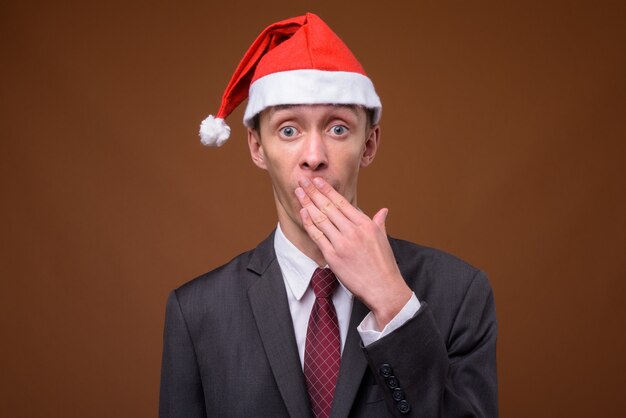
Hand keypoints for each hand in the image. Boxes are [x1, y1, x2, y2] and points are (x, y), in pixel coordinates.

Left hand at [295, 177, 412, 328]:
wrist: (383, 288)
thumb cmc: (384, 265)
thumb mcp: (383, 239)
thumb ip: (379, 222)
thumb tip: (383, 211)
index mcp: (366, 224)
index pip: (342, 203)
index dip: (327, 190)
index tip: (317, 181)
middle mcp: (353, 231)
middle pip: (328, 207)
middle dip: (313, 192)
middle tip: (302, 181)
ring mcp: (342, 243)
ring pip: (321, 219)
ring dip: (307, 204)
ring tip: (298, 193)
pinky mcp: (333, 257)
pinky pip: (317, 236)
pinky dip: (309, 223)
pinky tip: (303, 213)